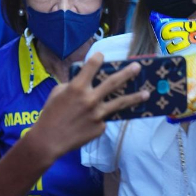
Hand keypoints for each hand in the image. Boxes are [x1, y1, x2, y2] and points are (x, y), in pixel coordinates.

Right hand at [33, 55, 149, 158]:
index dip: (97, 58)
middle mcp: (90, 99)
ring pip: (120, 102)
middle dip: (127, 73)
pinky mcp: (100, 127)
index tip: (101, 55)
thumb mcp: (58, 93)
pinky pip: (105, 118)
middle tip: (138, 67)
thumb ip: (73, 84)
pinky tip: (95, 119)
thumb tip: (85, 79)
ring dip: (135, 97)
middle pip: (113, 82)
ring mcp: (97, 114)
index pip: (91, 66)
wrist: (49, 140)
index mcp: (77, 87)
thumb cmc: (50, 114)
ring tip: (146, 93)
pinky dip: (103, 116)